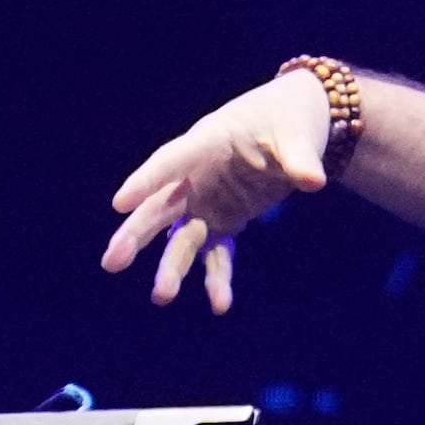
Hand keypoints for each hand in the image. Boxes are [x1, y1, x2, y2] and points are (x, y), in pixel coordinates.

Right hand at [100, 66, 332, 312]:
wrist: (296, 126)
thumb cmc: (289, 119)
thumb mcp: (298, 134)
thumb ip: (300, 158)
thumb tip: (313, 181)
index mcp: (208, 142)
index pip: (170, 162)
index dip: (146, 181)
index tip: (119, 203)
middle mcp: (196, 175)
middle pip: (160, 206)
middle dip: (136, 235)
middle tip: (111, 262)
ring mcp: (207, 200)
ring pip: (181, 237)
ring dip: (171, 267)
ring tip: (162, 297)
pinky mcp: (224, 220)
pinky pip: (217, 252)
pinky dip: (219, 277)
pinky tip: (221, 305)